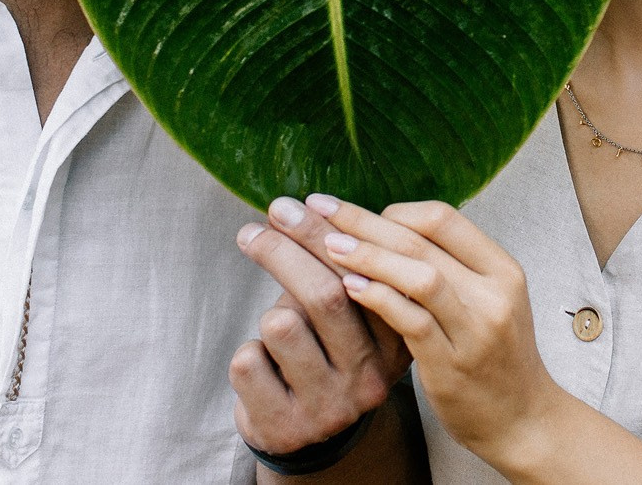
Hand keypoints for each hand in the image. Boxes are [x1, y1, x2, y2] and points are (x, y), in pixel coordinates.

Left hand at [230, 196, 411, 455]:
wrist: (309, 441)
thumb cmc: (325, 359)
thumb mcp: (348, 323)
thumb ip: (339, 277)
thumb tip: (298, 210)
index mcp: (394, 345)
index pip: (368, 278)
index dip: (331, 235)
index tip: (304, 202)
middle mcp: (369, 378)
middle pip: (325, 295)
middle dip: (287, 247)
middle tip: (263, 220)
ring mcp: (328, 407)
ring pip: (281, 326)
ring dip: (270, 314)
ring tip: (278, 332)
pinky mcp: (284, 426)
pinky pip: (248, 361)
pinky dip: (247, 354)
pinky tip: (264, 370)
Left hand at [310, 194, 568, 471]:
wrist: (521, 421)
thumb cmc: (492, 357)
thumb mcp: (487, 302)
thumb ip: (451, 269)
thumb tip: (389, 231)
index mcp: (502, 269)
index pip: (443, 218)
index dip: (395, 211)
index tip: (354, 215)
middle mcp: (494, 294)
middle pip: (422, 240)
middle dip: (364, 221)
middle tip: (320, 207)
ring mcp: (475, 330)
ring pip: (419, 276)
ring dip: (368, 256)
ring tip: (327, 245)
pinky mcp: (452, 365)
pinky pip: (412, 321)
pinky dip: (379, 298)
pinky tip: (349, 287)